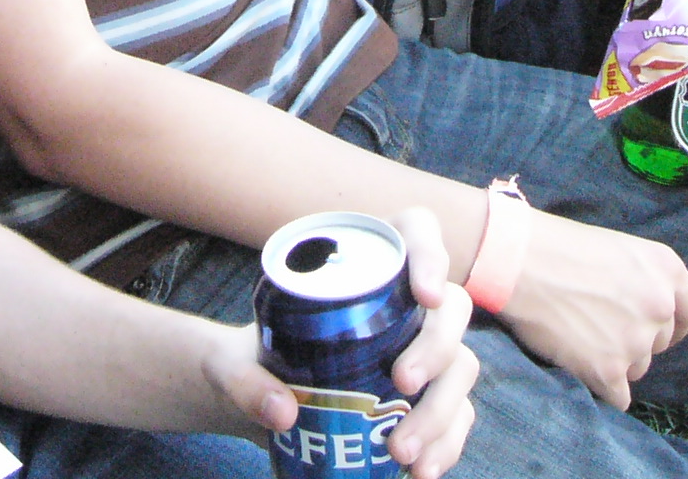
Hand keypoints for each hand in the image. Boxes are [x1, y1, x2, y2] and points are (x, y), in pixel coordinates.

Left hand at [203, 209, 476, 477]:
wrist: (260, 401)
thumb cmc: (249, 362)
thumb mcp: (227, 365)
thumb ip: (240, 382)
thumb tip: (282, 411)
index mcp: (363, 265)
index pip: (415, 233)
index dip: (430, 254)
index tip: (425, 294)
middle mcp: (402, 303)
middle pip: (450, 308)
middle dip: (437, 346)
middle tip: (403, 383)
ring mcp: (420, 351)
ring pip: (460, 366)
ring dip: (441, 410)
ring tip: (402, 452)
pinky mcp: (426, 398)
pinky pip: (455, 415)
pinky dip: (446, 444)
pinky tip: (421, 471)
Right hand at [498, 213, 687, 407]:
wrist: (517, 261)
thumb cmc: (559, 248)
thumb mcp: (618, 249)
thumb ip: (642, 281)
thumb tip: (646, 314)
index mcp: (666, 269)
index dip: (670, 325)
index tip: (653, 331)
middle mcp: (660, 306)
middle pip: (657, 343)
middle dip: (632, 341)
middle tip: (595, 327)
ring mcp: (636, 341)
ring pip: (637, 369)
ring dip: (613, 362)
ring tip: (577, 339)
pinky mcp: (609, 370)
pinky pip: (618, 398)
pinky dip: (600, 388)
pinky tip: (578, 368)